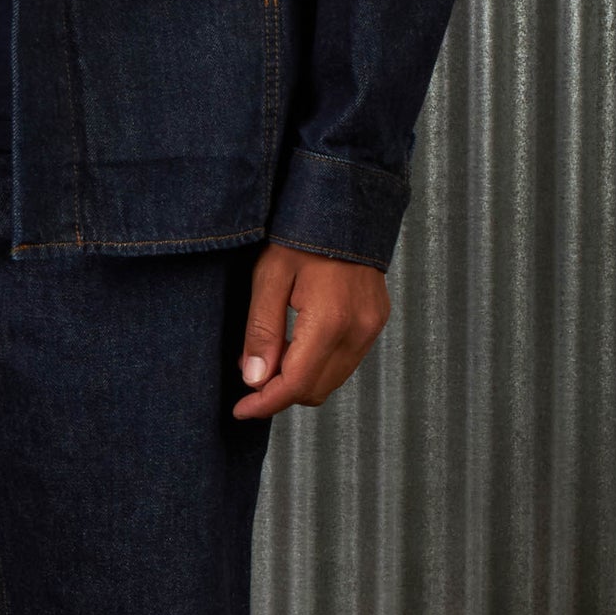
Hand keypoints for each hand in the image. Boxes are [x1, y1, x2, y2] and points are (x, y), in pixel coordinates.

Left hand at [232, 243, 387, 417]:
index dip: (265, 403)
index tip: (240, 410)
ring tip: (268, 355)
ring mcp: (371, 327)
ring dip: (298, 379)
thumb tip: (254, 379)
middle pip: (315, 389)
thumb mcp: (269, 277)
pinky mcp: (376, 321)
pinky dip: (317, 364)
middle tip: (248, 373)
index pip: (296, 383)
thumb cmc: (300, 234)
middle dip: (279, 392)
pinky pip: (345, 361)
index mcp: (330, 321)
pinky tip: (295, 344)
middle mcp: (358, 331)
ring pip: (331, 380)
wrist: (345, 204)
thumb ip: (262, 331)